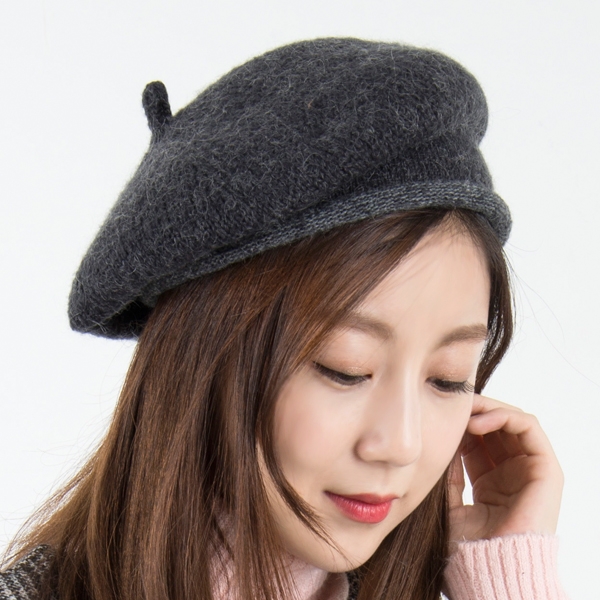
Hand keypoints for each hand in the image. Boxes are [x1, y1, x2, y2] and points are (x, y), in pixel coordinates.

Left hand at [448, 394, 563, 545]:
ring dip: (487, 408)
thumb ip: (447, 471)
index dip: (459, 424)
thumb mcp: (449, 501)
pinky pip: (530, 427)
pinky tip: (477, 422)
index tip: (440, 415)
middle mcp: (512, 474)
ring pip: (512, 421)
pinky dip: (505, 416)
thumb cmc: (466, 544)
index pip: (477, 440)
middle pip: (495, 427)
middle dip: (474, 411)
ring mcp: (530, 470)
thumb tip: (439, 438)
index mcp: (490, 483)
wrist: (488, 568)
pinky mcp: (546, 469)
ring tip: (464, 409)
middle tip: (452, 404)